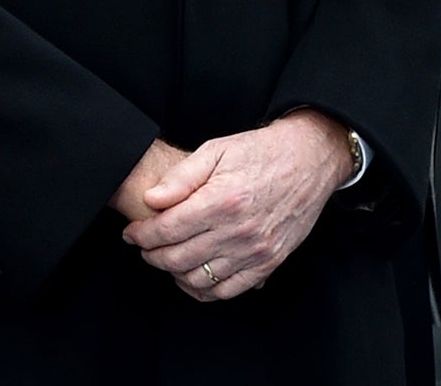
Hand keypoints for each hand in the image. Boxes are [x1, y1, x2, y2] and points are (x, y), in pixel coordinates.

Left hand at [122, 109, 353, 301]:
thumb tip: (152, 200)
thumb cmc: (261, 152)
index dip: (142, 235)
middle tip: (143, 246)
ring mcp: (255, 251)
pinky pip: (227, 291)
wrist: (309, 160)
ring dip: (173, 273)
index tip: (131, 233)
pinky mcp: (268, 263)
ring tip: (166, 258)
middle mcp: (238, 231)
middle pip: (178, 258)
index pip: (167, 229)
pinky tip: (191, 276)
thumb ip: (181, 177)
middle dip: (152, 255)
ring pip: (199, 279)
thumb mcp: (216, 150)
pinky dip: (203, 290)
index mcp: (222, 200)